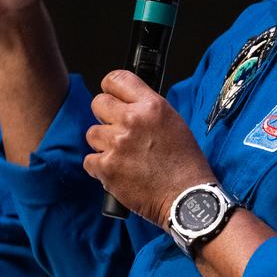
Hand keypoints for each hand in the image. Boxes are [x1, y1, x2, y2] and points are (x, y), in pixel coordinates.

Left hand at [84, 70, 216, 226]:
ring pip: (92, 134)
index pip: (116, 79)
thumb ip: (146, 109)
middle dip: (104, 117)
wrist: (186, 198)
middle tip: (117, 132)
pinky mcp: (107, 167)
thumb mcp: (173, 122)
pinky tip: (119, 172)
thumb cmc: (184, 163)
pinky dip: (100, 168)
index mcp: (152, 106)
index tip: (111, 97)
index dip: (110, 88)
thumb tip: (124, 104)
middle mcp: (132, 120)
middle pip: (98, 103)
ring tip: (123, 157)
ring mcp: (117, 144)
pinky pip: (89, 160)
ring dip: (103, 145)